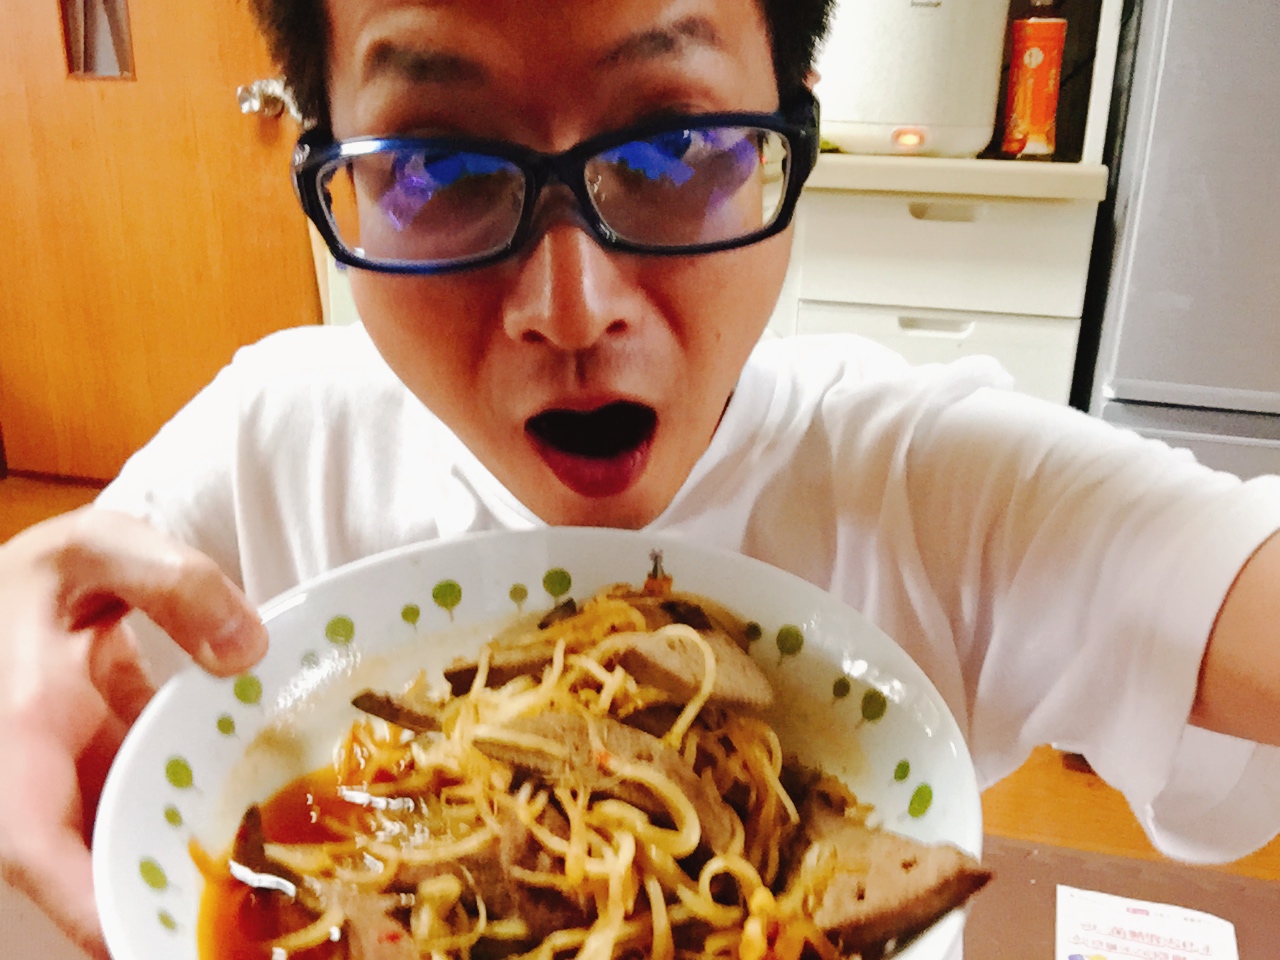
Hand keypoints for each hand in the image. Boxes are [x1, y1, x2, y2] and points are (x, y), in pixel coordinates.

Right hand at [0, 508, 266, 957]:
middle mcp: (41, 782)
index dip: (89, 908)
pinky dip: (200, 834)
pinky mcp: (107, 783)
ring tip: (277, 905)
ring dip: (187, 879)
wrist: (20, 588)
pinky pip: (150, 821)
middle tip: (242, 937)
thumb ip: (170, 581)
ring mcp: (74, 789)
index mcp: (20, 738)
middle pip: (92, 874)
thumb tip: (249, 650)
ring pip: (126, 853)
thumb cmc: (45, 572)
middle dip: (157, 911)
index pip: (36, 849)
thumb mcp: (98, 547)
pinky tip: (272, 839)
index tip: (148, 939)